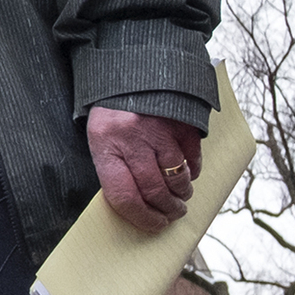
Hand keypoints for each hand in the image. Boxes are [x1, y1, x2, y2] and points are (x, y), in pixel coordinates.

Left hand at [86, 106, 203, 234]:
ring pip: (176, 177)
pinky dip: (192, 171)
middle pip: (154, 190)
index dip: (141, 217)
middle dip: (167, 210)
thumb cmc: (112, 114)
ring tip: (180, 197)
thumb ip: (115, 168)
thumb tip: (138, 207)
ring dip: (181, 194)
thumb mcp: (101, 139)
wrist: (127, 70)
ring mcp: (158, 129)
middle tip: (173, 214)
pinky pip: (192, 158)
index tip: (154, 225)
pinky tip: (187, 173)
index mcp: (105, 145)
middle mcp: (131, 138)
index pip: (123, 196)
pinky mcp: (181, 122)